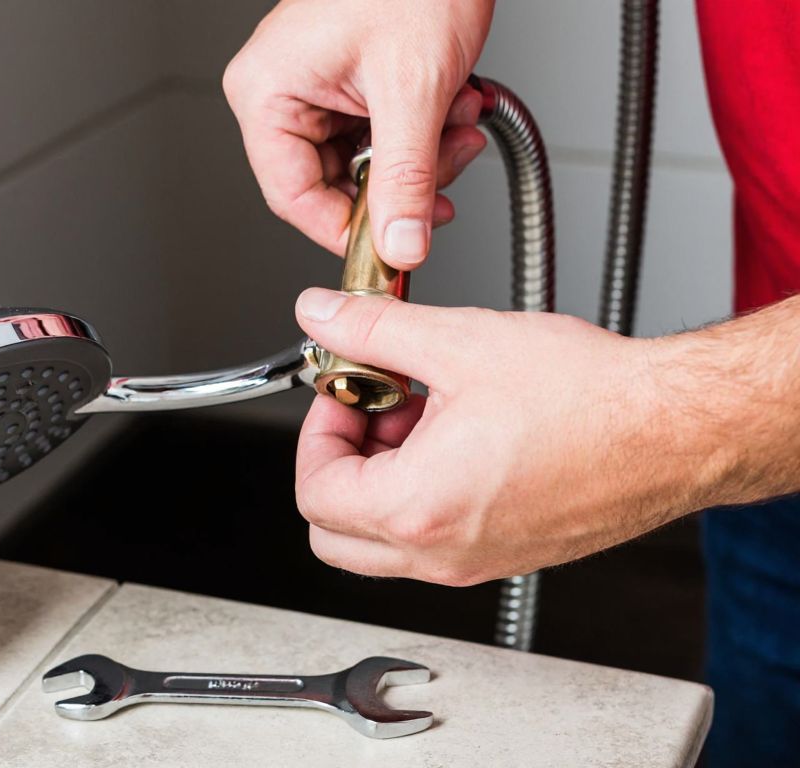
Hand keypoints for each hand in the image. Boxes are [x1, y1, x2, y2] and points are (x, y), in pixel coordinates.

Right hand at [223, 0, 494, 267]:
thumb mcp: (414, 89)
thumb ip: (406, 179)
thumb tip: (400, 246)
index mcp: (266, 91)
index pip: (292, 196)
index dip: (346, 230)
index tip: (391, 250)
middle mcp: (280, 90)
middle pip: (333, 182)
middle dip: (403, 180)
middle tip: (447, 166)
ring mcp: (314, 85)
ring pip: (364, 161)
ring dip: (423, 153)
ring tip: (458, 117)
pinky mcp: (348, 79)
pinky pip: (379, 132)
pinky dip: (423, 129)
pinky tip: (451, 103)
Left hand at [291, 287, 713, 584]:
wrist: (677, 428)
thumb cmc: (591, 398)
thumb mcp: (459, 343)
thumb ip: (373, 330)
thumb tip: (322, 316)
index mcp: (418, 509)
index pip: (313, 494)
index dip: (315, 431)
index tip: (343, 391)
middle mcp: (443, 553)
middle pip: (334, 534)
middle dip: (339, 464)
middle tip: (370, 409)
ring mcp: (477, 562)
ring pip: (384, 541)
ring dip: (382, 477)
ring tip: (423, 411)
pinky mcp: (508, 555)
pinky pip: (435, 539)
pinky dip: (424, 492)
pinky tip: (459, 432)